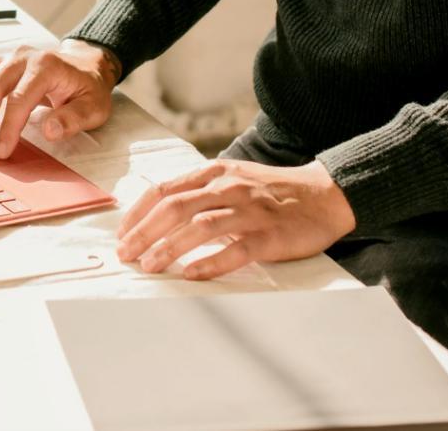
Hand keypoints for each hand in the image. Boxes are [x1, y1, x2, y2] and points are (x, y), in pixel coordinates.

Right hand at [0, 40, 119, 159]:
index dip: (8, 126)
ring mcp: (7, 57)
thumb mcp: (94, 106)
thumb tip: (50, 130)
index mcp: (46, 66)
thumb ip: (74, 118)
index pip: (20, 98)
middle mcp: (22, 57)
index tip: (2, 151)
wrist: (86, 65)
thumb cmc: (87, 88)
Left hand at [117, 159, 356, 279]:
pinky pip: (236, 249)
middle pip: (176, 207)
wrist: (325, 195)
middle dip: (144, 231)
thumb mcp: (234, 178)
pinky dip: (211, 262)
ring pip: (200, 226)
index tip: (122, 233)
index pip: (165, 190)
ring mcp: (249, 211)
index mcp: (216, 173)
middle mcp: (229, 188)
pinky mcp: (269, 235)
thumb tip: (161, 210)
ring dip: (170, 247)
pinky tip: (191, 274)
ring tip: (150, 265)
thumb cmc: (274, 191)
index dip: (139, 212)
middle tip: (125, 253)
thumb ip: (202, 190)